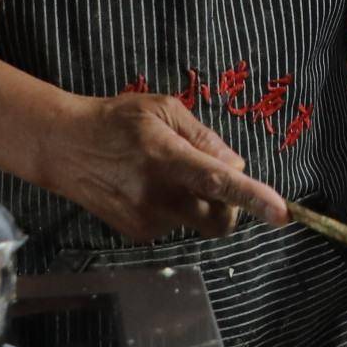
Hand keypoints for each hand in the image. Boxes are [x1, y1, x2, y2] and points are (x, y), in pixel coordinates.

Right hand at [40, 92, 288, 243]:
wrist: (64, 148)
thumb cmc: (117, 121)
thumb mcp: (163, 111)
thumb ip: (204, 138)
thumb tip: (236, 166)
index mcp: (168, 158)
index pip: (220, 183)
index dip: (254, 198)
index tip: (282, 213)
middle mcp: (159, 196)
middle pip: (221, 219)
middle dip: (231, 206)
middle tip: (214, 179)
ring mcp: (148, 220)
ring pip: (198, 222)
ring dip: (197, 203)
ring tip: (164, 174)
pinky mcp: (138, 234)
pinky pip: (176, 226)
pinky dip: (176, 210)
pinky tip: (149, 188)